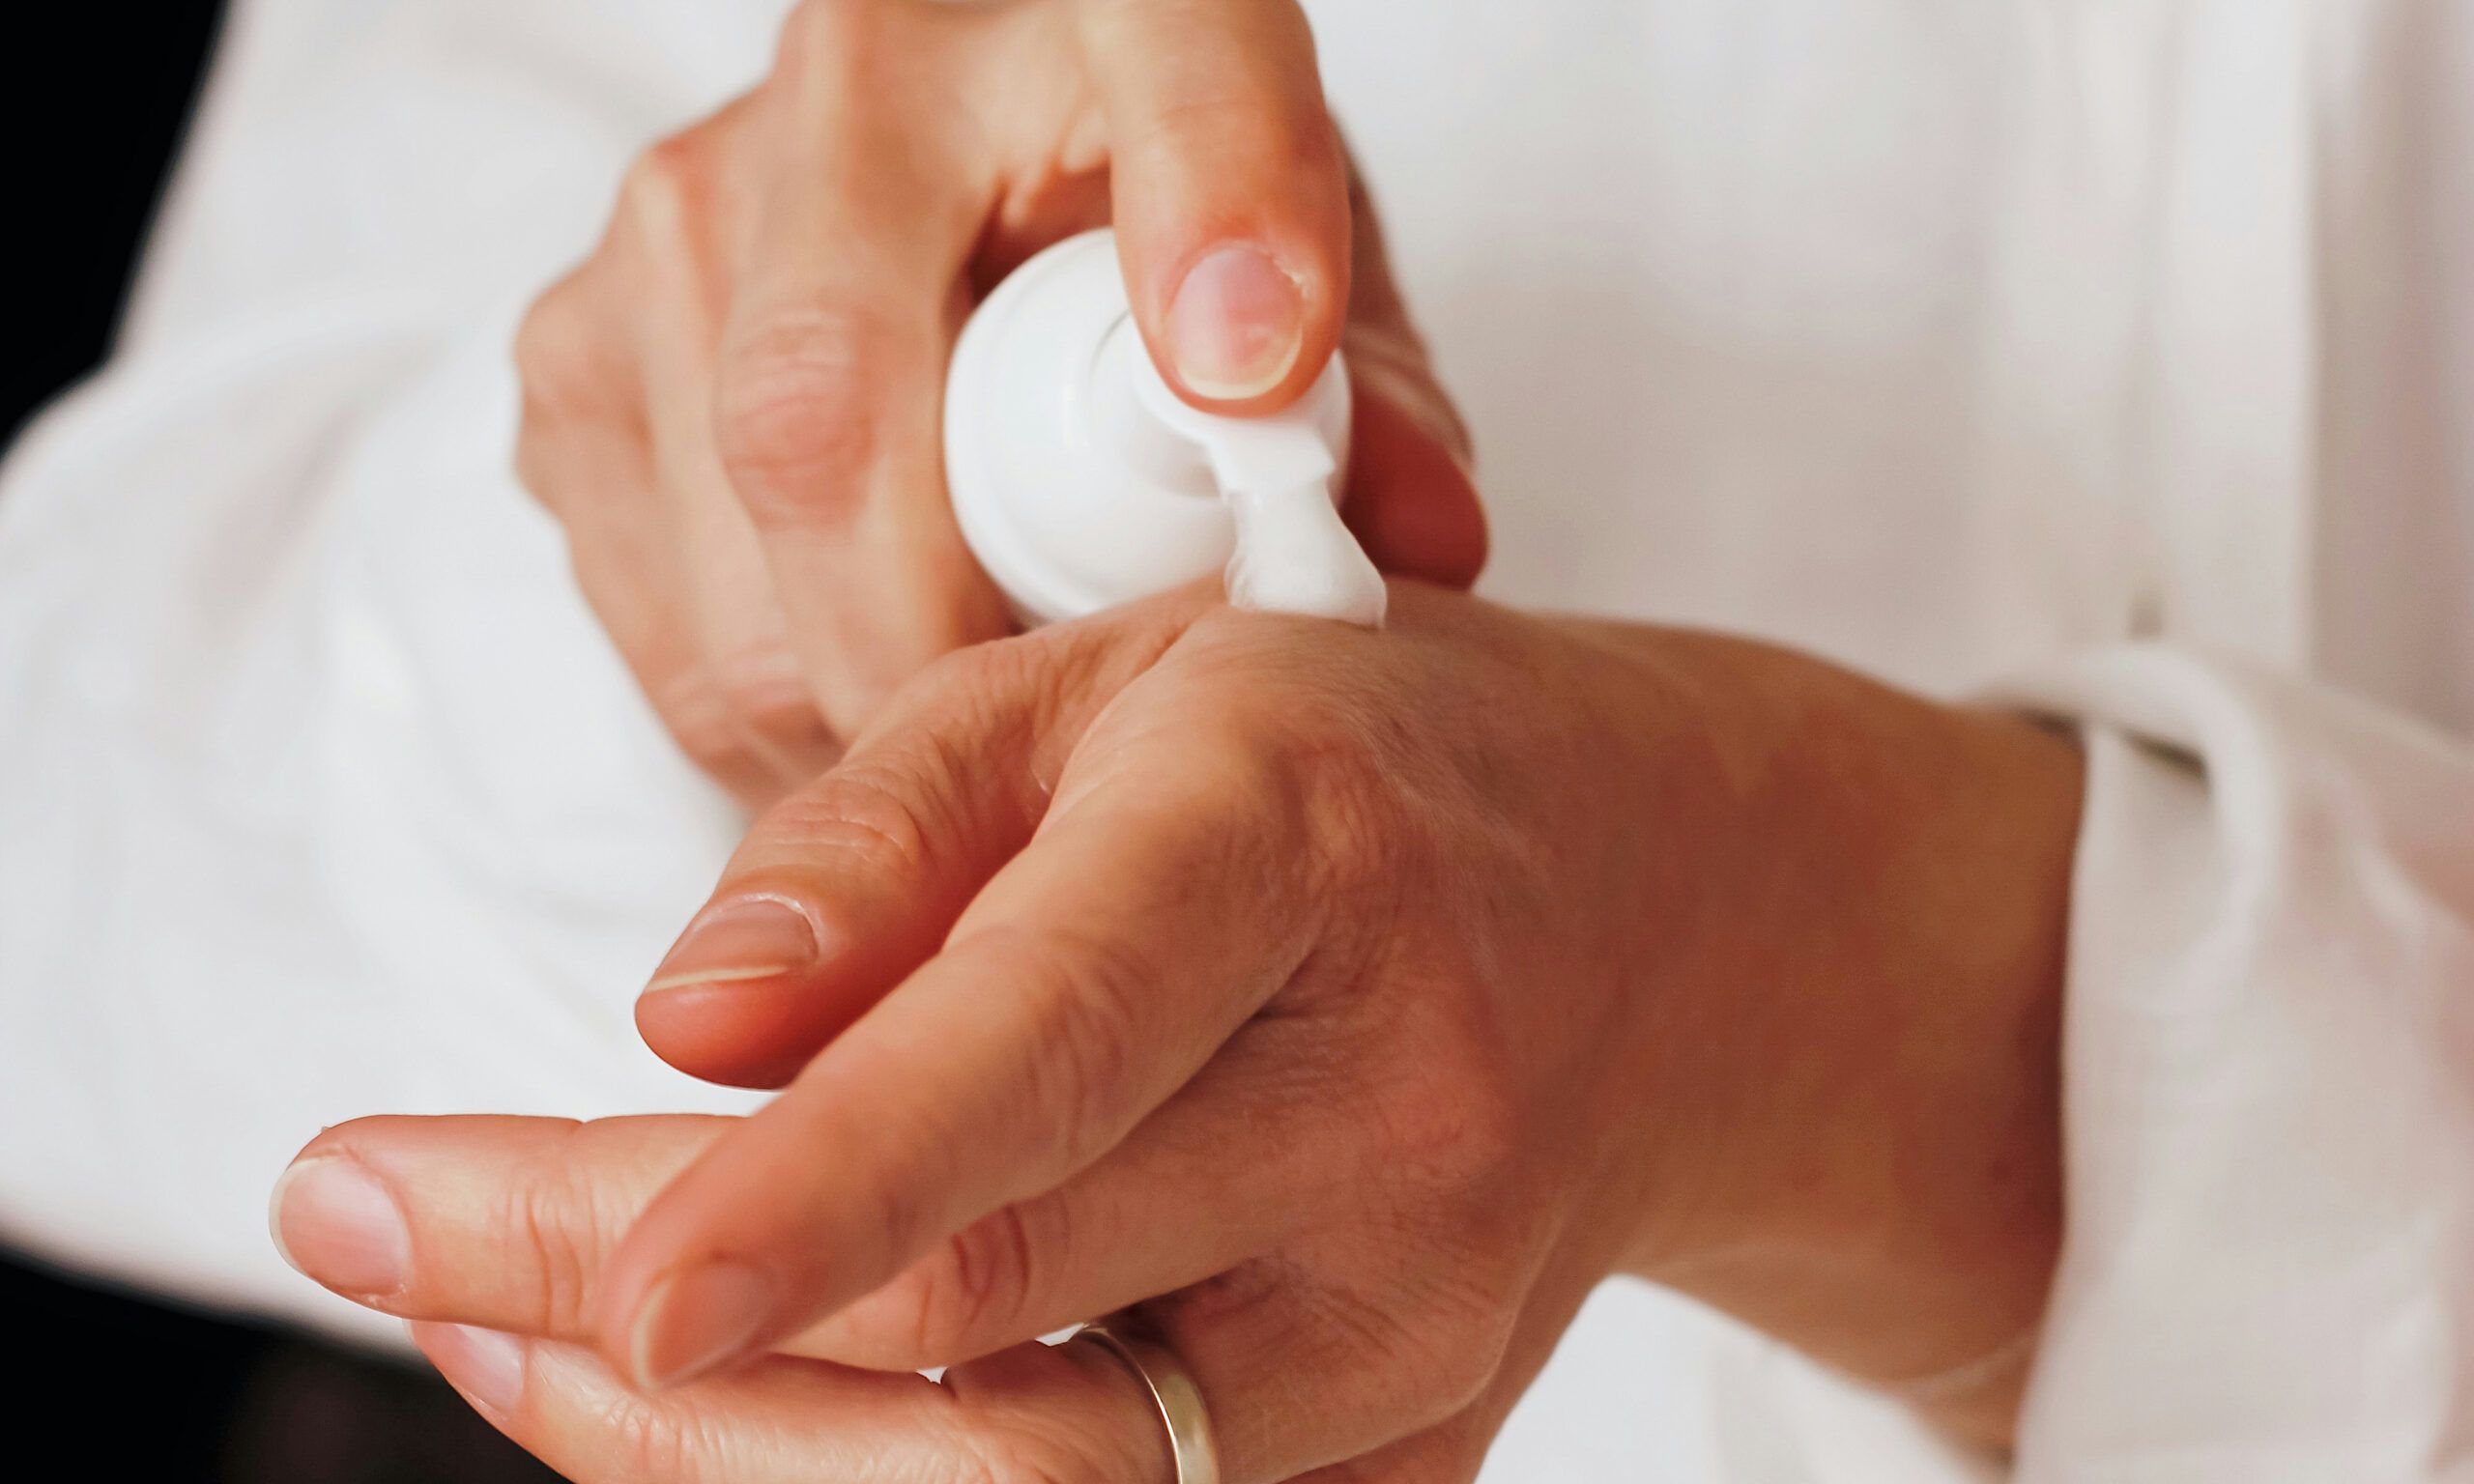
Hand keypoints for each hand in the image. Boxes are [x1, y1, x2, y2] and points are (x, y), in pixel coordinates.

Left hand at [277, 584, 2080, 1477]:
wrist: (1678, 917)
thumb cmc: (1362, 762)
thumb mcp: (1114, 684)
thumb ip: (882, 840)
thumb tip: (680, 1027)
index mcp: (1294, 854)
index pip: (1050, 1044)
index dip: (821, 1191)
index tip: (597, 1287)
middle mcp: (1384, 1116)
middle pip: (986, 1311)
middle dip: (631, 1313)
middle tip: (390, 1227)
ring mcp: (1414, 1328)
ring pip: (1037, 1477)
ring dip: (723, 1443)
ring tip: (513, 1325)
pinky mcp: (1410, 1456)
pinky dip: (880, 1476)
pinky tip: (735, 1385)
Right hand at [513, 0, 1485, 805]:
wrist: (970, 47)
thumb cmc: (1126, 112)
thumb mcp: (1281, 187)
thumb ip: (1359, 352)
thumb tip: (1412, 543)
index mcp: (888, 84)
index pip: (858, 400)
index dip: (969, 615)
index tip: (1105, 710)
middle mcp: (714, 185)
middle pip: (783, 531)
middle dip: (941, 698)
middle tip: (1087, 750)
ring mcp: (621, 290)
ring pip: (710, 630)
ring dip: (868, 721)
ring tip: (1009, 701)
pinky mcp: (572, 384)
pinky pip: (658, 635)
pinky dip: (787, 701)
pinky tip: (905, 655)